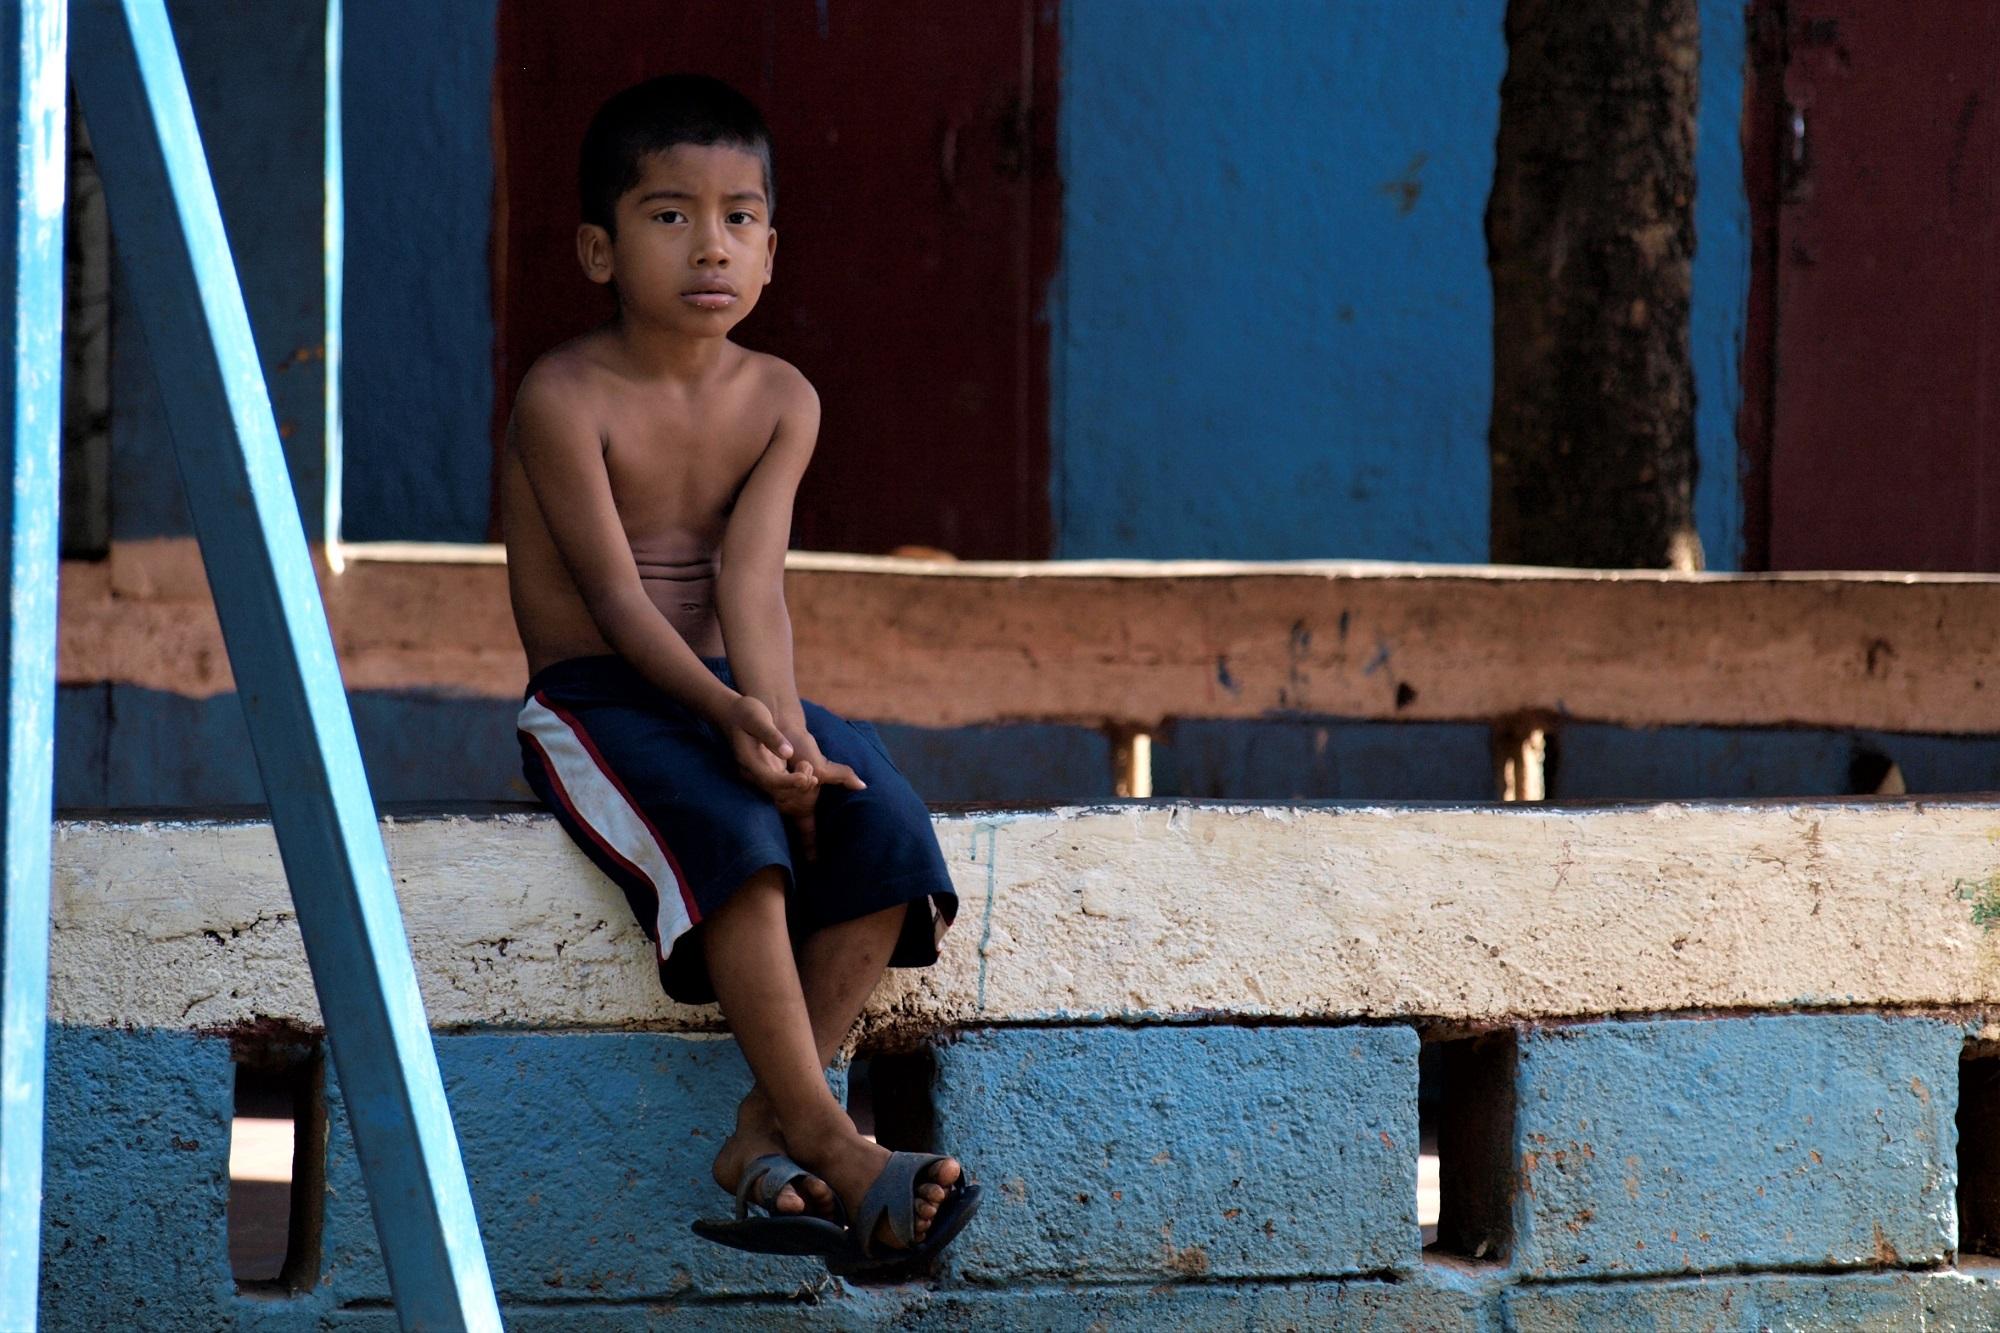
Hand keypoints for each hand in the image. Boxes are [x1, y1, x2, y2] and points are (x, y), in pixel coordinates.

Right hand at [721, 695, 813, 801]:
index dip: (789, 783)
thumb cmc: (746, 712)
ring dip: (799, 786)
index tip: (805, 777)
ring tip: (809, 766)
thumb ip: (772, 736)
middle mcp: (752, 772)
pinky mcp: (767, 770)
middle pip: (776, 792)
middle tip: (809, 766)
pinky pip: (783, 784)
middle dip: (797, 786)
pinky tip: (808, 770)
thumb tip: (789, 753)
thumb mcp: (758, 719)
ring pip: (781, 792)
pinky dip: (797, 782)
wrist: (733, 713)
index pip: (769, 780)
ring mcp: (760, 773)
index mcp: (748, 760)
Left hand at [775, 728, 865, 861]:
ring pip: (792, 798)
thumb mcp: (823, 765)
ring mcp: (771, 792)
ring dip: (802, 783)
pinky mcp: (762, 781)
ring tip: (805, 765)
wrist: (777, 724)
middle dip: (808, 794)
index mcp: (800, 802)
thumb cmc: (801, 747)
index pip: (806, 830)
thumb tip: (862, 785)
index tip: (814, 862)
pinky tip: (800, 768)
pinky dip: (794, 779)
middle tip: (809, 774)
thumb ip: (841, 776)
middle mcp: (785, 800)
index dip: (810, 846)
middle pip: (800, 811)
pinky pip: (781, 787)